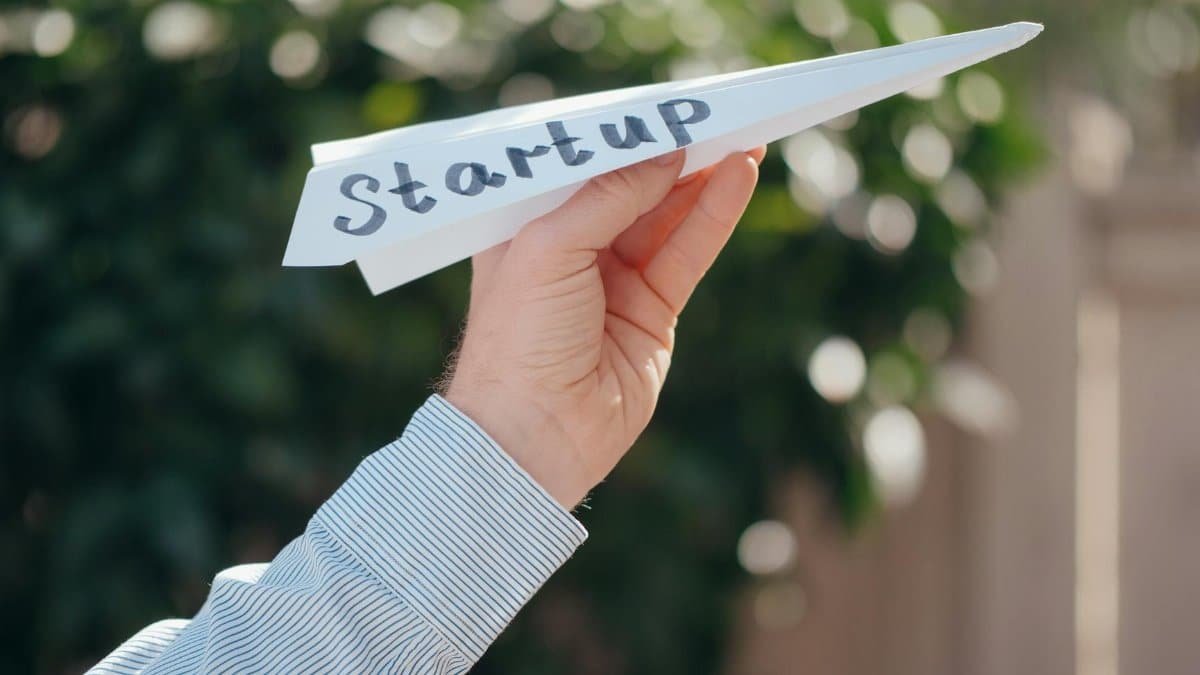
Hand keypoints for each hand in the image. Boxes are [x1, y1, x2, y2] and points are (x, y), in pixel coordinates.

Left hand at [445, 148, 763, 507]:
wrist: (533, 436)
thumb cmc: (517, 340)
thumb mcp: (547, 249)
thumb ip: (607, 197)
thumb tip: (663, 154)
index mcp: (526, 226)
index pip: (580, 169)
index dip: (621, 139)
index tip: (661, 107)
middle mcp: (570, 249)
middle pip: (631, 188)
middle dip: (672, 153)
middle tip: (717, 113)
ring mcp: (614, 281)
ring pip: (667, 216)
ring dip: (704, 178)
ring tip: (744, 136)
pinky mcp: (652, 312)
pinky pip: (688, 253)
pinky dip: (714, 215)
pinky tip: (738, 178)